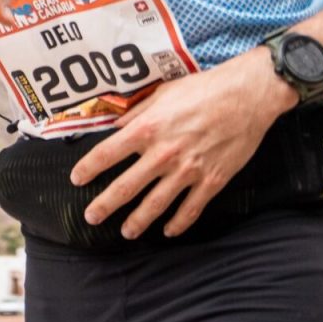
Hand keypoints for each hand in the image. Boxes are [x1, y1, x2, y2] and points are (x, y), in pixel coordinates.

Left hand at [67, 51, 296, 238]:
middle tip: (91, 216)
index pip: (107, 154)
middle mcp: (163, 154)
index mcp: (147, 129)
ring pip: (155, 205)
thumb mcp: (163, 93)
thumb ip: (138, 113)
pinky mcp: (212, 181)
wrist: (247, 96)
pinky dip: (178, 223)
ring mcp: (188, 171)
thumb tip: (117, 126)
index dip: (88, 168)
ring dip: (138, 221)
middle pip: (126, 187)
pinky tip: (168, 231)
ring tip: (126, 232)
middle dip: (105, 205)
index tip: (76, 179)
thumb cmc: (204, 89)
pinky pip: (190, 209)